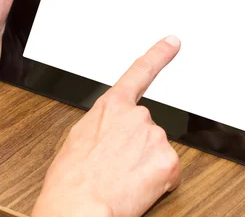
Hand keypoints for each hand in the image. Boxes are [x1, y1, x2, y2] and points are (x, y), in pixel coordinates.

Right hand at [33, 36, 182, 216]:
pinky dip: (157, 183)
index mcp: (112, 107)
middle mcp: (138, 116)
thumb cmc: (71, 180)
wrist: (78, 207)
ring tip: (122, 180)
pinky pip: (168, 172)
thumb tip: (112, 133)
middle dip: (137, 148)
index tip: (173, 43)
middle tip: (117, 167)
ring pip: (157, 151)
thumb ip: (104, 125)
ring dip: (145, 166)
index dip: (159, 55)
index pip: (140, 72)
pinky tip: (138, 189)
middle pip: (147, 129)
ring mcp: (155, 137)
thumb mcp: (79, 139)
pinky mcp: (169, 161)